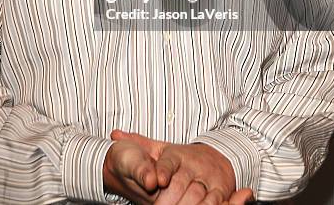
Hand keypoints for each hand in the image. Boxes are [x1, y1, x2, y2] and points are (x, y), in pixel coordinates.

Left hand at [111, 130, 252, 204]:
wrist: (216, 158)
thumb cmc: (182, 158)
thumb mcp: (161, 149)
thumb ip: (139, 143)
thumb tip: (114, 134)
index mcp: (177, 154)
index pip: (169, 161)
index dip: (163, 170)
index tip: (156, 180)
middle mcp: (193, 165)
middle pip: (181, 184)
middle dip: (170, 199)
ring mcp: (207, 178)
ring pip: (197, 195)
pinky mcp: (220, 190)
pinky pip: (214, 201)